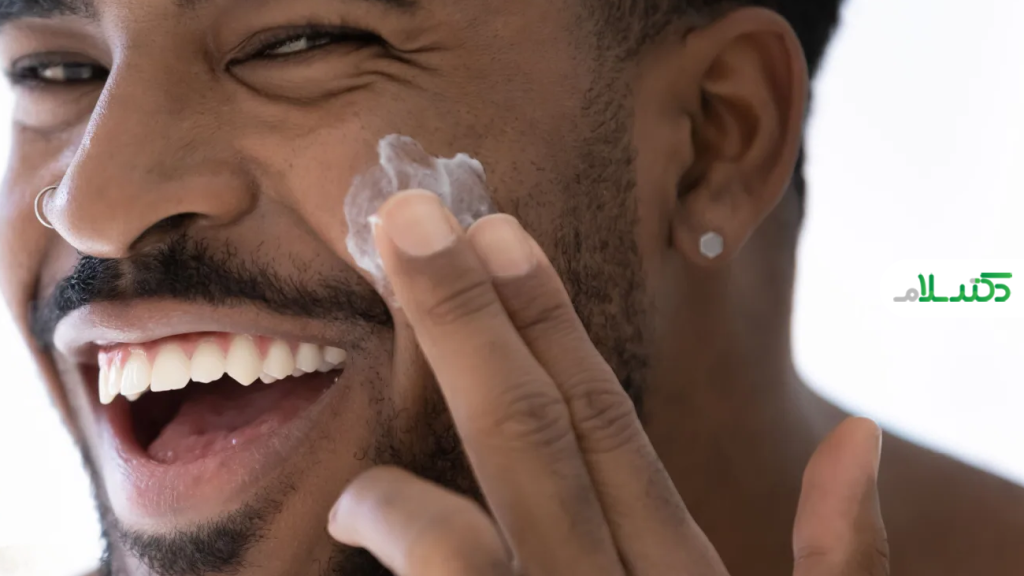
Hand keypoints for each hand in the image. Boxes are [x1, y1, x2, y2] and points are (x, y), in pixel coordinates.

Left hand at [327, 190, 889, 575]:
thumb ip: (842, 561)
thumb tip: (860, 441)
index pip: (602, 422)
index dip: (547, 323)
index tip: (497, 235)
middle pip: (532, 436)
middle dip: (466, 322)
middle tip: (406, 218)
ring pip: (467, 538)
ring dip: (402, 488)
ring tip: (355, 478)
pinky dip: (401, 550)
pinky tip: (361, 517)